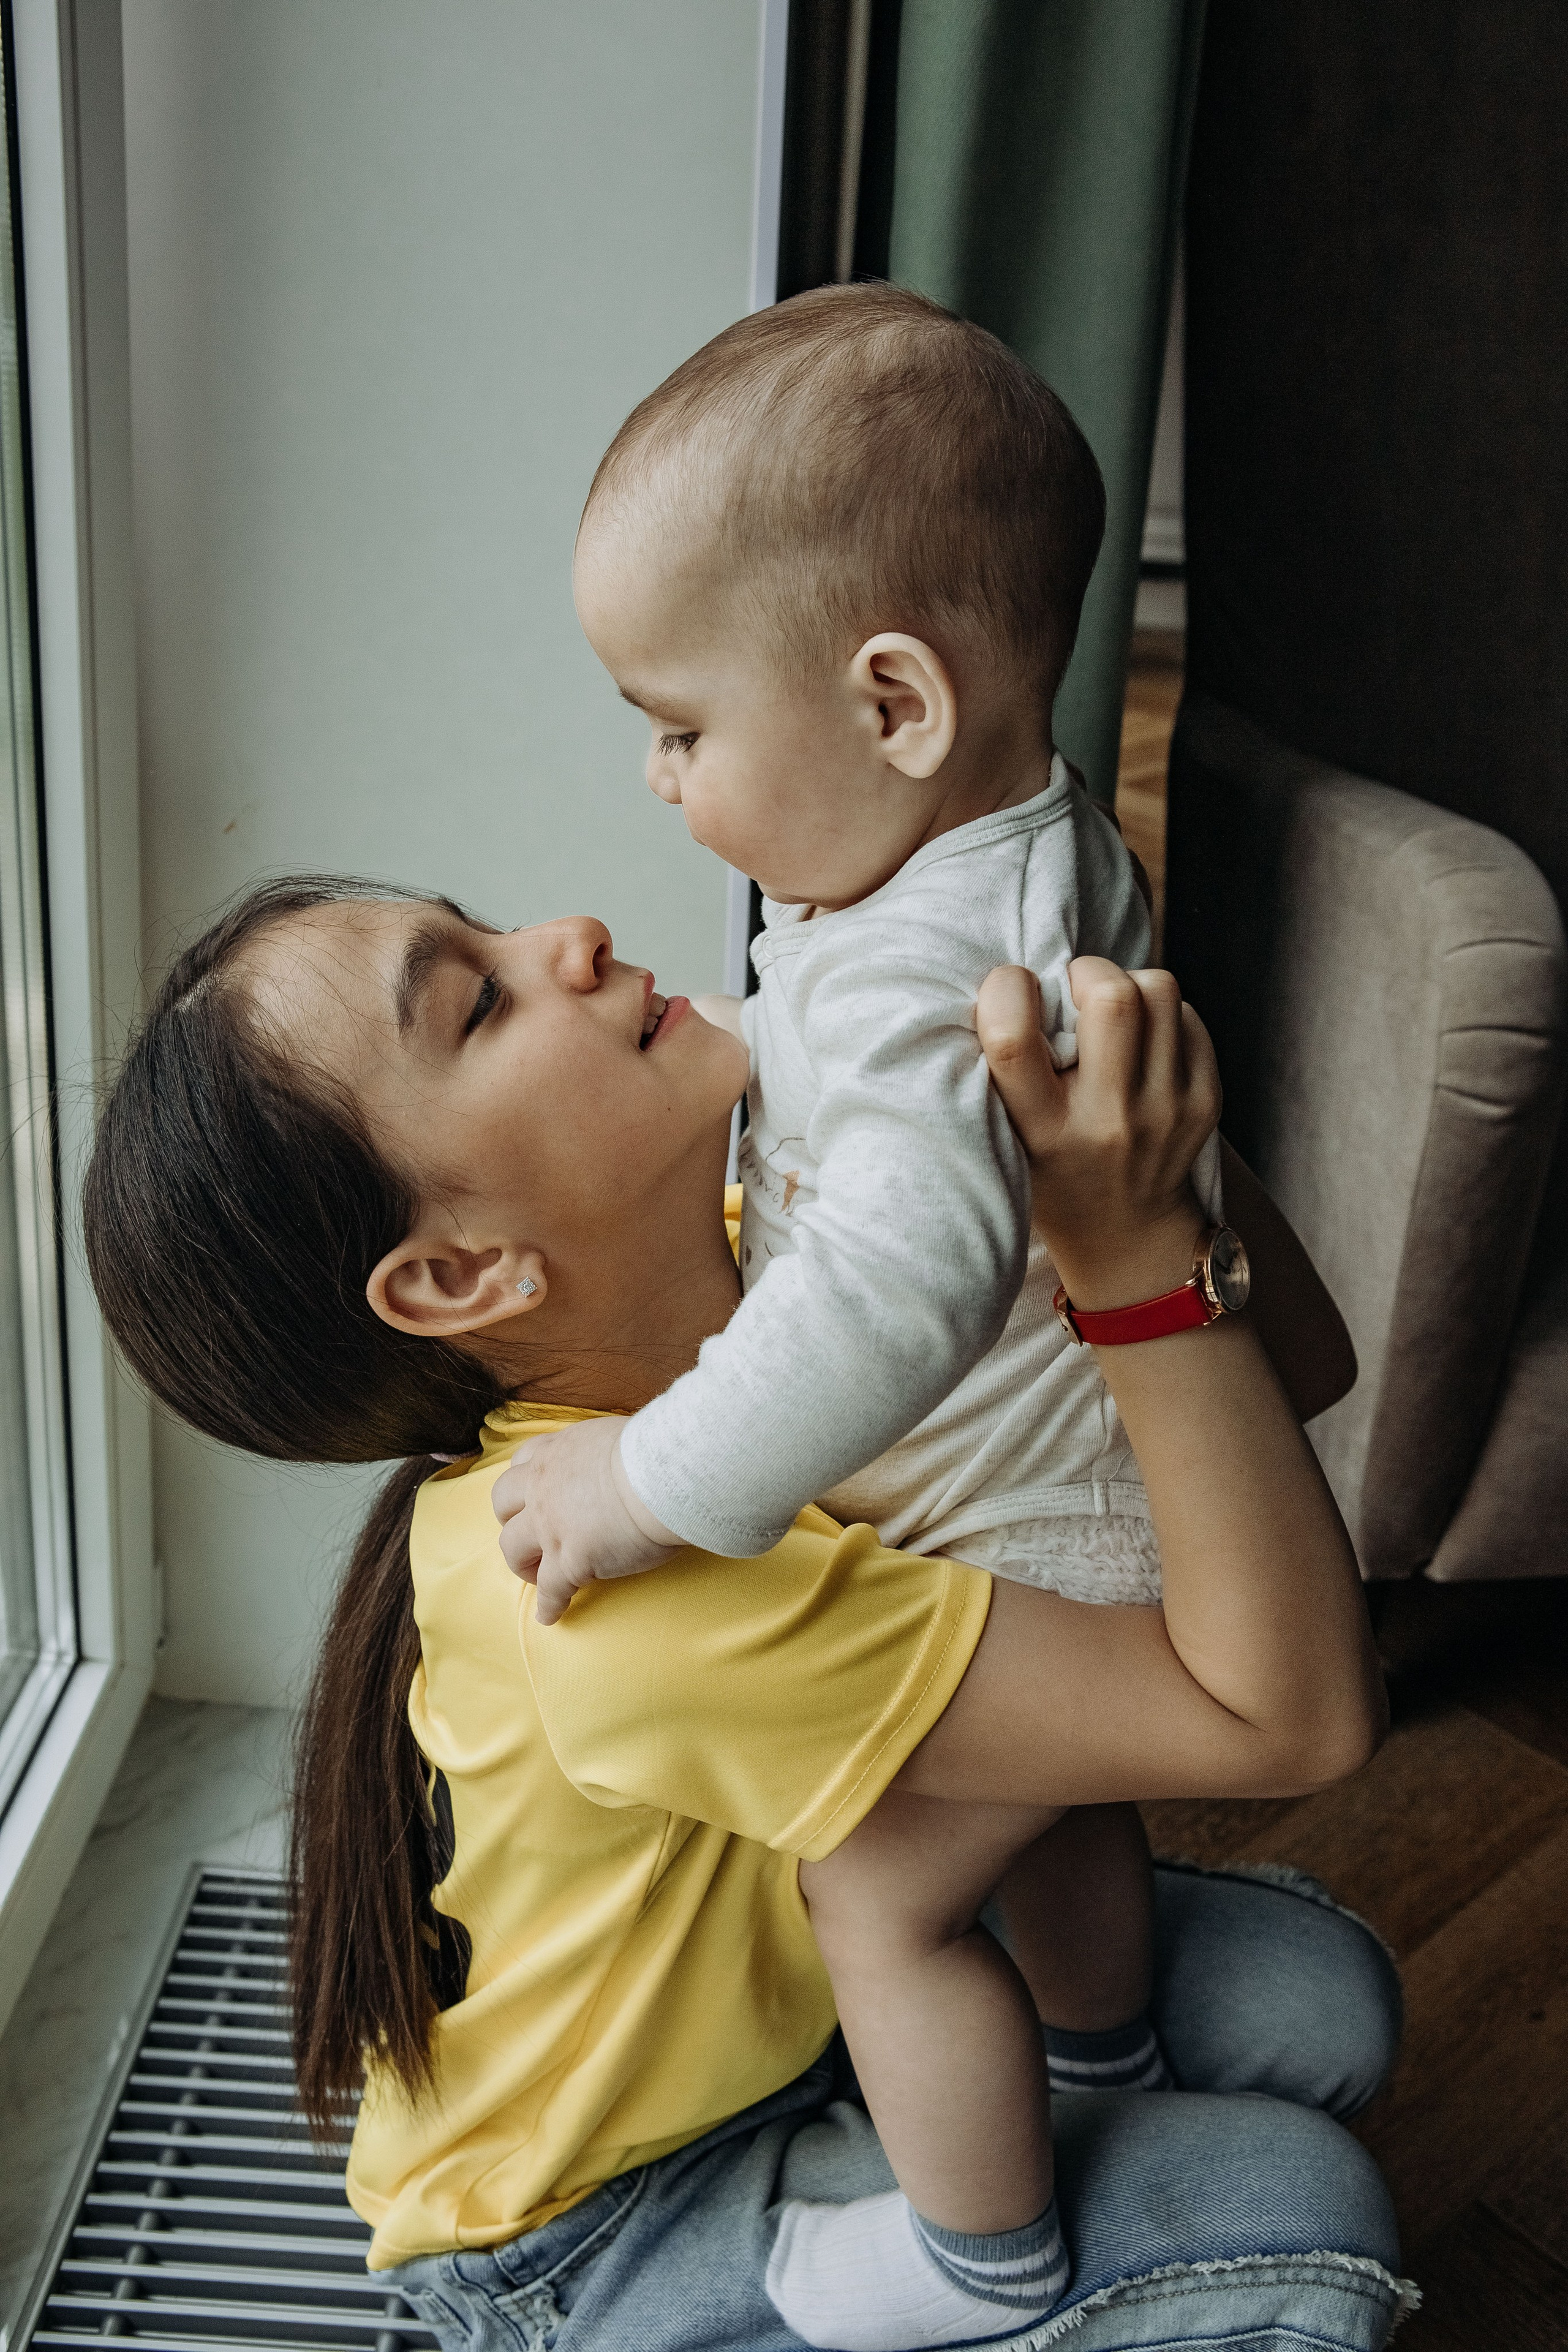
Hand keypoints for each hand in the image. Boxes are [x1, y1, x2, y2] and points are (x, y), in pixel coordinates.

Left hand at [490, 1417, 680, 1625]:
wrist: (664, 1476)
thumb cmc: (654, 1450)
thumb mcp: (617, 1435)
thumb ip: (604, 1448)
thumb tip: (624, 1454)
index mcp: (557, 1452)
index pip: (522, 1463)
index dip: (525, 1482)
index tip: (532, 1494)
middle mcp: (543, 1487)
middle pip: (504, 1504)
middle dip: (511, 1521)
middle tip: (528, 1534)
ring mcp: (551, 1527)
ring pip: (514, 1549)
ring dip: (523, 1564)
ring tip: (537, 1576)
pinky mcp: (570, 1562)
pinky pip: (550, 1590)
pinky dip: (549, 1605)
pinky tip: (550, 1615)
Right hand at [977, 957, 1220, 1308]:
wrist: (1125, 1234)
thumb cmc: (1052, 1169)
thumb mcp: (1008, 1133)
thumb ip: (1009, 1066)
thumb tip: (1022, 976)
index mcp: (1044, 1132)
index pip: (1012, 1042)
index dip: (1005, 991)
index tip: (1010, 990)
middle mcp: (1109, 1122)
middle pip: (1113, 997)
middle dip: (1087, 971)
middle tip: (1074, 992)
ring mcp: (1167, 1111)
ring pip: (1159, 989)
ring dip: (1128, 984)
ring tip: (1109, 1014)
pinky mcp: (1204, 1100)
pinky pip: (1186, 1015)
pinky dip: (1159, 1014)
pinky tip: (1140, 1044)